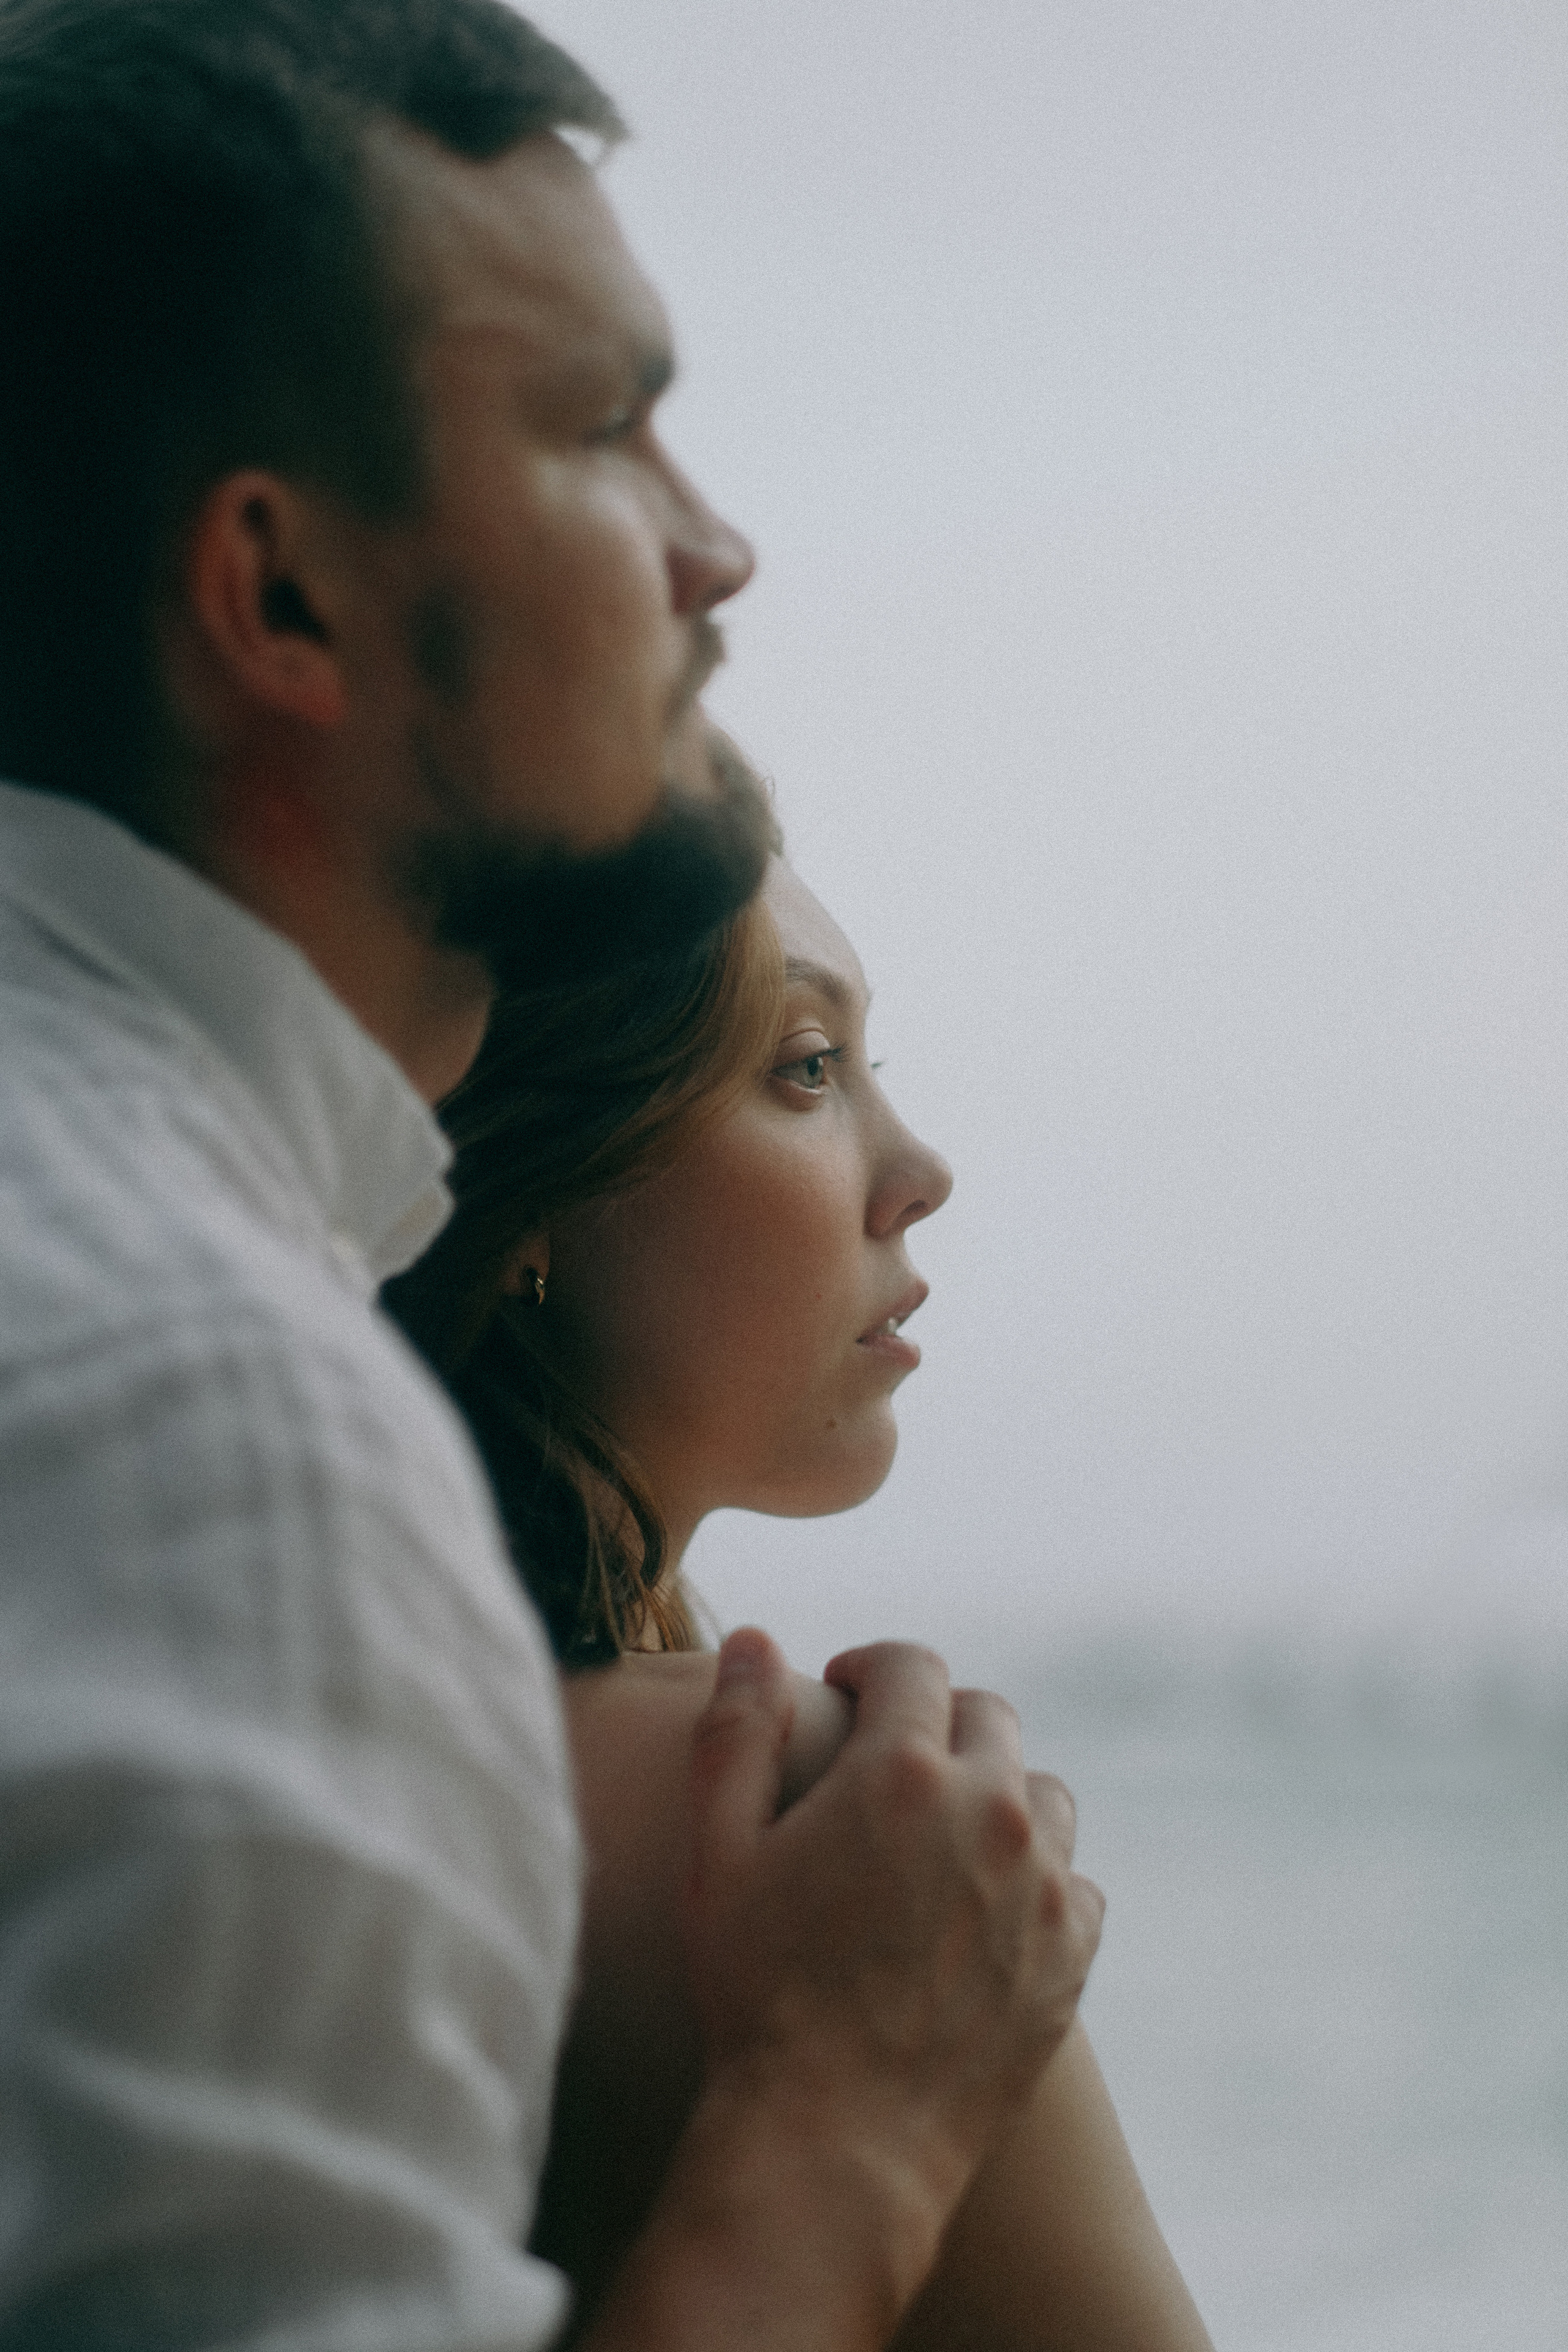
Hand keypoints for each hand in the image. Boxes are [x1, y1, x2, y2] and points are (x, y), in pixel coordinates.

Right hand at [682, 1629, 1104, 2282]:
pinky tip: (985, 1912)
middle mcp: (991, 1811)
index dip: (871, 1667)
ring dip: (997, 1794)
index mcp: (901, 1770)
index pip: (911, 1664)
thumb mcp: (720, 1853)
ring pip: (1042, 1793)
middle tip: (888, 1766)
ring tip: (942, 1837)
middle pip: (986, 1717)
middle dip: (934, 1722)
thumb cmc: (759, 1995)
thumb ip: (736, 1731)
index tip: (844, 1694)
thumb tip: (754, 1638)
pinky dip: (1037, 1880)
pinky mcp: (1072, 1956)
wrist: (836, 2143)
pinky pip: (1077, 1883)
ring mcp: (1043, 1886)